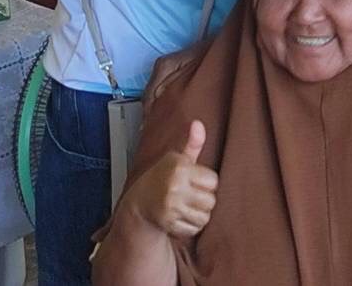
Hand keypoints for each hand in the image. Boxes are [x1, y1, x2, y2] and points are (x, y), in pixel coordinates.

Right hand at [129, 120, 217, 238]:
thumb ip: (192, 144)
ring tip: (185, 207)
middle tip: (189, 196)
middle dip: (203, 200)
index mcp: (180, 168)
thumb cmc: (161, 179)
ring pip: (204, 216)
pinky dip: (190, 226)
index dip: (206, 183)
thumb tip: (198, 123)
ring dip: (197, 215)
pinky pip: (194, 228)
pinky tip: (180, 218)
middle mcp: (175, 186)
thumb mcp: (175, 159)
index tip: (194, 182)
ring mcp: (171, 206)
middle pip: (211, 200)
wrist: (138, 205)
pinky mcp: (168, 223)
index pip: (213, 181)